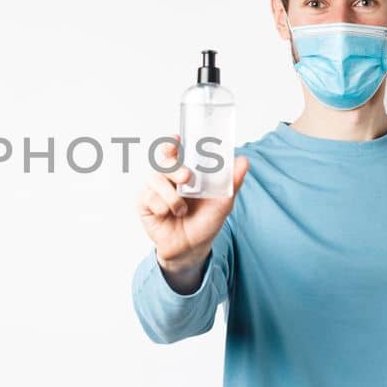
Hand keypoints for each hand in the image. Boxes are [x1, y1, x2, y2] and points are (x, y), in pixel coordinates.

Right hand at [137, 135, 248, 280]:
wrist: (192, 248)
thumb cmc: (205, 222)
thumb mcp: (222, 202)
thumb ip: (232, 181)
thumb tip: (243, 161)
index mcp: (184, 172)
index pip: (174, 151)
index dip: (171, 143)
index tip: (176, 139)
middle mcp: (166, 178)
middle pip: (162, 161)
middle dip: (173, 167)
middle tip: (186, 177)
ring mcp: (153, 190)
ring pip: (155, 180)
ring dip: (172, 197)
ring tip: (181, 210)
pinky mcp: (143, 204)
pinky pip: (148, 198)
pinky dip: (162, 207)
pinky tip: (167, 215)